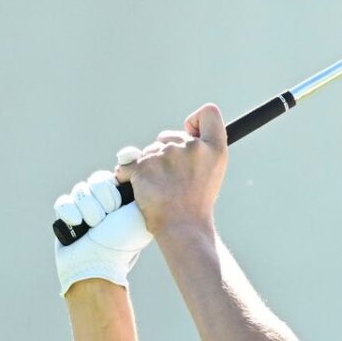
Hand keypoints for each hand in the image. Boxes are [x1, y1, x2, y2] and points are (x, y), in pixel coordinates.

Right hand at [54, 167, 153, 295]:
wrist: (99, 264)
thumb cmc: (122, 243)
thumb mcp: (140, 213)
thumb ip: (141, 188)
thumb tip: (134, 166)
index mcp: (119, 199)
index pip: (109, 177)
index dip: (109, 189)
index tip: (115, 206)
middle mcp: (101, 201)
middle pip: (94, 181)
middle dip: (100, 201)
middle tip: (105, 219)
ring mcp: (83, 208)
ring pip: (79, 191)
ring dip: (88, 210)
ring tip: (92, 227)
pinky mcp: (66, 216)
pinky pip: (63, 202)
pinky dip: (70, 213)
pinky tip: (78, 223)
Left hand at [112, 103, 228, 236]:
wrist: (182, 227)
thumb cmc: (196, 201)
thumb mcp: (214, 170)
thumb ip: (204, 146)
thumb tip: (184, 130)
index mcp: (214, 148)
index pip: (209, 113)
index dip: (195, 121)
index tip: (190, 136)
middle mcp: (192, 147)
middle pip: (168, 135)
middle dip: (165, 153)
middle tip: (173, 180)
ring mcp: (166, 155)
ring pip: (148, 152)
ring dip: (149, 167)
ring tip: (160, 189)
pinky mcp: (143, 166)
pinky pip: (127, 164)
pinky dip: (129, 176)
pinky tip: (140, 188)